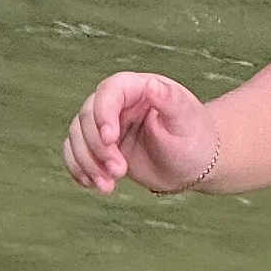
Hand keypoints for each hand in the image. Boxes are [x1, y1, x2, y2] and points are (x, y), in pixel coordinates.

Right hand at [62, 72, 217, 194]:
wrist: (195, 165)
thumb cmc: (196, 139)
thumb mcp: (186, 121)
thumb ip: (169, 100)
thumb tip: (151, 84)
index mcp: (139, 88)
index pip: (109, 91)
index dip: (103, 113)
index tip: (111, 139)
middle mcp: (119, 104)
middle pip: (87, 116)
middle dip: (97, 147)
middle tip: (119, 171)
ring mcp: (107, 125)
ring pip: (77, 136)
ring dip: (87, 162)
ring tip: (108, 185)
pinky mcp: (101, 146)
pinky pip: (75, 153)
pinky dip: (79, 169)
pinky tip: (92, 184)